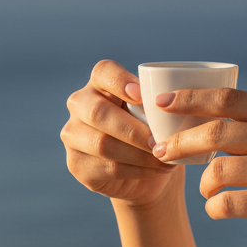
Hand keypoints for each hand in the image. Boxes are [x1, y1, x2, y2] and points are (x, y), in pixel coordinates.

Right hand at [62, 60, 179, 207]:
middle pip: (97, 112)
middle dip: (133, 130)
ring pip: (102, 144)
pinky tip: (156, 170)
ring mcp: (73, 135)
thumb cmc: (155, 133)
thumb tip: (174, 102)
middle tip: (159, 142)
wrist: (147, 174)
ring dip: (139, 155)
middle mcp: (80, 105)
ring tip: (165, 159)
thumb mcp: (160, 115)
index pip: (103, 72)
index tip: (141, 95)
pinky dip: (137, 170)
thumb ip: (160, 104)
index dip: (120, 81)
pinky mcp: (76, 164)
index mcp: (100, 84)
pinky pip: (107, 167)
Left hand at [152, 88, 246, 246]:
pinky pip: (226, 204)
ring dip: (202, 183)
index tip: (163, 103)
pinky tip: (220, 210)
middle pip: (213, 132)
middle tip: (163, 151)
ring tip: (207, 191)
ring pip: (215, 171)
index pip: (227, 99)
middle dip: (179, 142)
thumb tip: (223, 129)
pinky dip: (215, 208)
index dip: (188, 99)